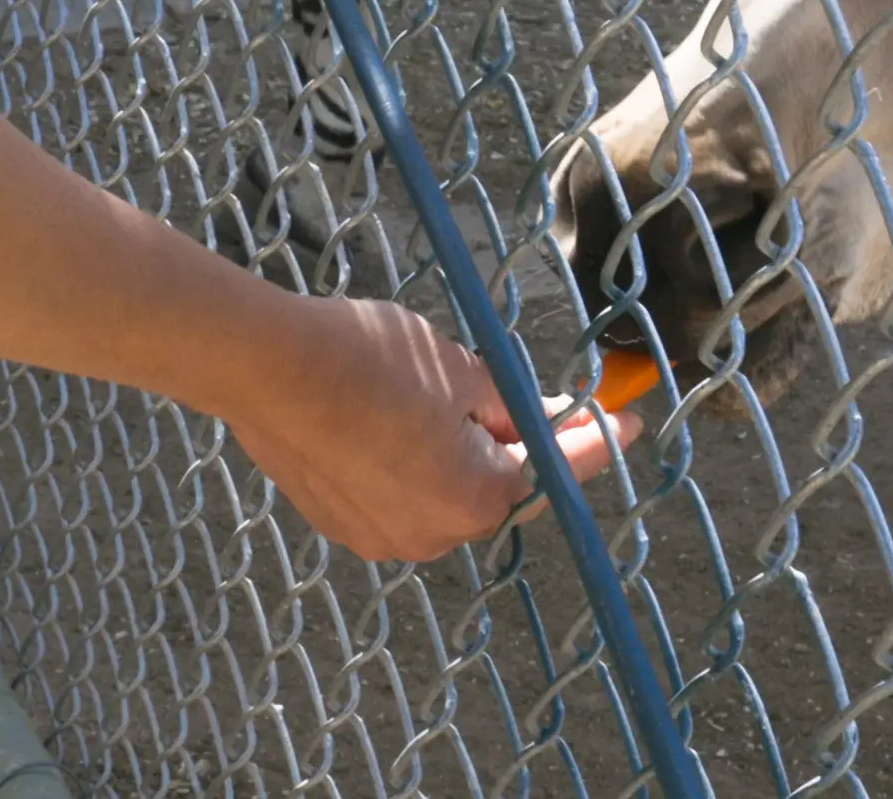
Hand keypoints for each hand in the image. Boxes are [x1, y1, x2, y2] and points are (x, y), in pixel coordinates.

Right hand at [227, 295, 641, 562]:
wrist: (265, 365)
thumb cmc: (367, 356)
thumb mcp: (458, 366)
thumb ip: (510, 403)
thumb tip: (546, 414)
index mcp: (476, 497)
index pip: (556, 468)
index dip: (594, 440)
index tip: (627, 424)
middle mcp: (434, 534)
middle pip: (498, 488)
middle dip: (514, 444)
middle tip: (527, 399)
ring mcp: (384, 537)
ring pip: (446, 494)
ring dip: (458, 454)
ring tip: (441, 397)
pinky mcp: (342, 525)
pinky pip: (400, 498)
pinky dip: (412, 466)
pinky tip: (396, 420)